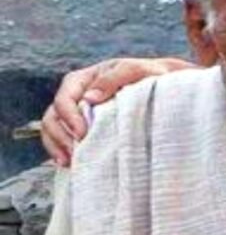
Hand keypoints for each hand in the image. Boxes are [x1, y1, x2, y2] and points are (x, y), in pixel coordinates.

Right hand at [41, 57, 196, 165]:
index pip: (64, 97)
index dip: (69, 116)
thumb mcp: (136, 70)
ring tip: (69, 162)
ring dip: (57, 146)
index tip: (82, 133)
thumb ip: (114, 79)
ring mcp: (76, 112)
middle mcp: (75, 95)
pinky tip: (70, 163)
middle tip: (76, 153)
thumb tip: (89, 98)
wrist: (164, 86)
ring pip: (52, 129)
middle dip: (60, 135)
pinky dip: (61, 151)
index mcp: (83, 79)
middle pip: (53, 116)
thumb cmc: (150, 75)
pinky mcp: (82, 127)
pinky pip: (62, 140)